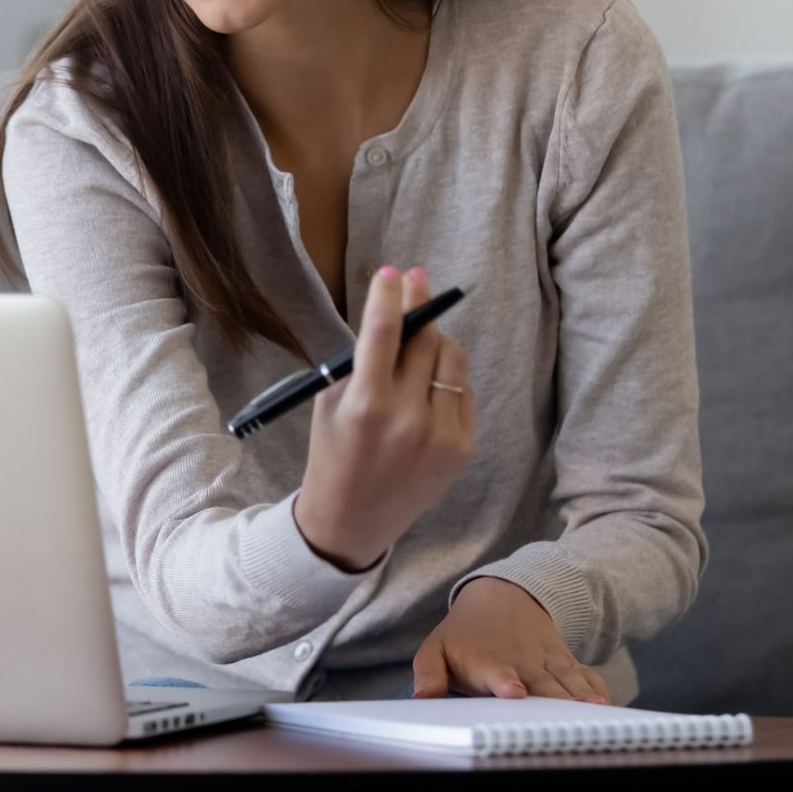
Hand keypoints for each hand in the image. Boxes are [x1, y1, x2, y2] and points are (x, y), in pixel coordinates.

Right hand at [293, 265, 474, 570]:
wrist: (353, 520)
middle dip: (418, 303)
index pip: (383, 332)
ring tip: (420, 336)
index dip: (389, 295)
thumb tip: (393, 314)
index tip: (392, 272)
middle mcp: (407, 418)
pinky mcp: (462, 446)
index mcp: (366, 405)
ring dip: (435, 338)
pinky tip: (429, 381)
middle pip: (424, 338)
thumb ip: (360, 362)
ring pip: (451, 358)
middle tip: (415, 279)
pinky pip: (462, 388)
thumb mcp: (330, 404)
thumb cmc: (333, 454)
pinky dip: (446, 375)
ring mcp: (440, 433)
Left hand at [411, 577, 611, 702]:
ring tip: (594, 711)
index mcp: (488, 664)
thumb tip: (421, 700)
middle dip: (550, 703)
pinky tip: (605, 703)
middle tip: (560, 722)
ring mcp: (546, 663)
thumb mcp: (436, 648)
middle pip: (540, 686)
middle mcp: (522, 664)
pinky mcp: (564, 663)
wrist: (502, 596)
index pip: (497, 674)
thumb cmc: (465, 635)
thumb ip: (428, 674)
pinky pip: (584, 676)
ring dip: (580, 697)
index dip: (505, 682)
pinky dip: (595, 688)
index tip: (515, 691)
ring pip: (566, 682)